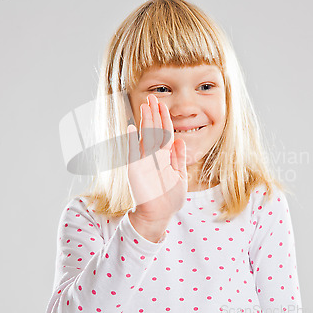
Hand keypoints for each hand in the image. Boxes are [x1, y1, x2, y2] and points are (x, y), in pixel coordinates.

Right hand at [127, 94, 187, 223]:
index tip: (163, 105)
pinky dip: (131, 141)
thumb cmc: (170, 197)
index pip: (165, 133)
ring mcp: (143, 161)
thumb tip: (181, 141)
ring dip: (145, 121)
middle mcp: (153, 156)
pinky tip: (131, 128)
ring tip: (145, 106)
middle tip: (152, 97)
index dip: (164, 119)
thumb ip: (180, 158)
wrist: (159, 214)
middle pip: (154, 130)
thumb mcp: (180, 176)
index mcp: (165, 156)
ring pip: (145, 137)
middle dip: (154, 114)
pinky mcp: (134, 170)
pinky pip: (132, 153)